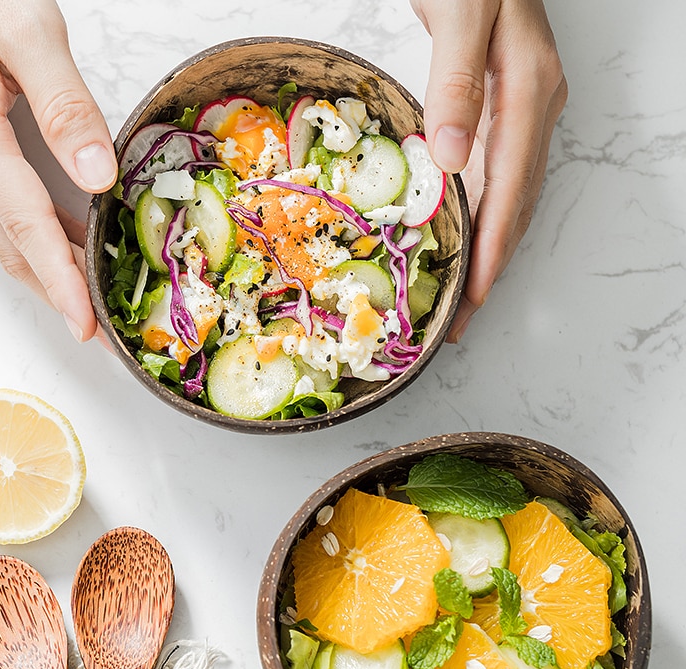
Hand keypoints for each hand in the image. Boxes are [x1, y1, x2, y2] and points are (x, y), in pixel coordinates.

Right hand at [0, 0, 116, 342]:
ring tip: (93, 311)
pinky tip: (71, 260)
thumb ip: (66, 108)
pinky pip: (4, 219)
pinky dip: (39, 248)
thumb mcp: (31, 33)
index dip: (59, 280)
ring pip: (7, 240)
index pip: (25, 224)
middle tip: (103, 337)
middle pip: (14, 248)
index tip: (86, 324)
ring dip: (49, 279)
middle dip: (59, 297)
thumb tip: (97, 179)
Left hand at [410, 0, 566, 341]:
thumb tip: (451, 161)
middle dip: (489, 267)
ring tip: (460, 299)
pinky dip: (478, 218)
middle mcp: (533, 108)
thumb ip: (459, 82)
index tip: (475, 296)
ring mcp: (521, 111)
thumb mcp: (463, 13)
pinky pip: (495, 178)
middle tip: (461, 322)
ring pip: (508, 199)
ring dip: (485, 251)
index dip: (493, 247)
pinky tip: (460, 242)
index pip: (512, 188)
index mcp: (528, 91)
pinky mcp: (501, 109)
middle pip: (515, 206)